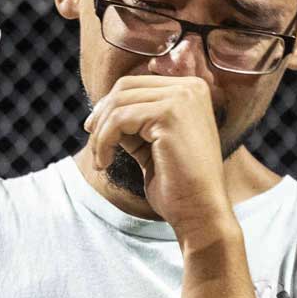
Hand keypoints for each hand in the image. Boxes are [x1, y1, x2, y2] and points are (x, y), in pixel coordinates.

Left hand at [83, 75, 232, 235]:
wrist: (201, 213)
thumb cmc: (178, 185)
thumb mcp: (152, 144)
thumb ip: (135, 123)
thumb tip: (101, 111)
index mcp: (191, 90)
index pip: (135, 84)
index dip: (109, 107)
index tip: (95, 132)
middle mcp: (191, 87)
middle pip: (125, 87)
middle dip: (102, 116)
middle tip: (95, 146)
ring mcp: (183, 98)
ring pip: (119, 103)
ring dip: (101, 134)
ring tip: (101, 161)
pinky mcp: (170, 114)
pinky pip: (119, 119)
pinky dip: (104, 141)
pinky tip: (105, 162)